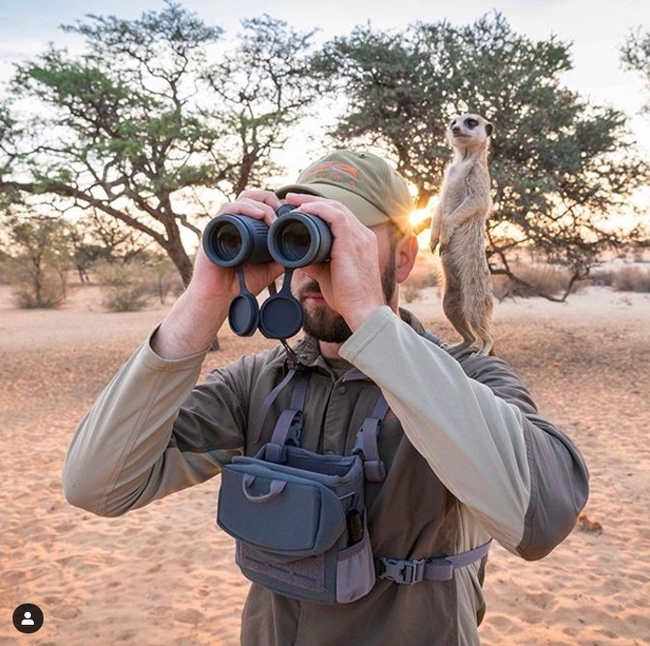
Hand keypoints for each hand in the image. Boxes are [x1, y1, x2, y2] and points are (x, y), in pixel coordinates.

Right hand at [188, 189, 285, 304]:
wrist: (220, 298)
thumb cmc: (241, 284)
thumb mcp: (269, 269)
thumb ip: (281, 259)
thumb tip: (302, 251)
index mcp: (244, 228)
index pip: (258, 203)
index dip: (274, 203)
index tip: (289, 213)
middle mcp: (233, 223)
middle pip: (250, 196)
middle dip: (269, 199)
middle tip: (282, 213)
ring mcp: (222, 225)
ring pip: (241, 200)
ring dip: (260, 204)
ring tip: (273, 218)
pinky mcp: (212, 230)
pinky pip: (227, 210)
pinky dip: (244, 208)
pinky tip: (258, 214)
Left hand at [283, 192, 386, 330]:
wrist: (363, 310)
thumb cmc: (349, 298)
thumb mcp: (328, 276)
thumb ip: (315, 264)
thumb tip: (299, 258)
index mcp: (361, 242)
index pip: (341, 217)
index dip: (320, 209)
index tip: (300, 208)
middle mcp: (364, 236)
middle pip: (338, 207)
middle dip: (313, 200)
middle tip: (291, 198)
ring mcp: (361, 238)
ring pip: (336, 208)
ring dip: (312, 202)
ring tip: (293, 201)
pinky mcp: (353, 243)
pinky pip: (336, 217)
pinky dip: (318, 210)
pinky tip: (304, 211)